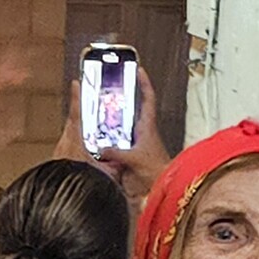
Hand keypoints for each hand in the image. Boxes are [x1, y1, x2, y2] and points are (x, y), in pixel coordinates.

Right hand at [98, 70, 173, 200]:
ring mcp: (138, 143)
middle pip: (132, 110)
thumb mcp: (134, 159)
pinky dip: (108, 143)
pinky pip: (117, 144)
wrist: (162, 189)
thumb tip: (100, 148)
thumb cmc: (157, 172)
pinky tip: (96, 143)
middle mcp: (143, 132)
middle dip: (121, 100)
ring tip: (96, 115)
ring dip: (112, 122)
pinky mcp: (132, 154)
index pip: (148, 98)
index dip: (144, 83)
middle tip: (107, 91)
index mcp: (148, 126)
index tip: (139, 70)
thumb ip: (116, 152)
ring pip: (123, 127)